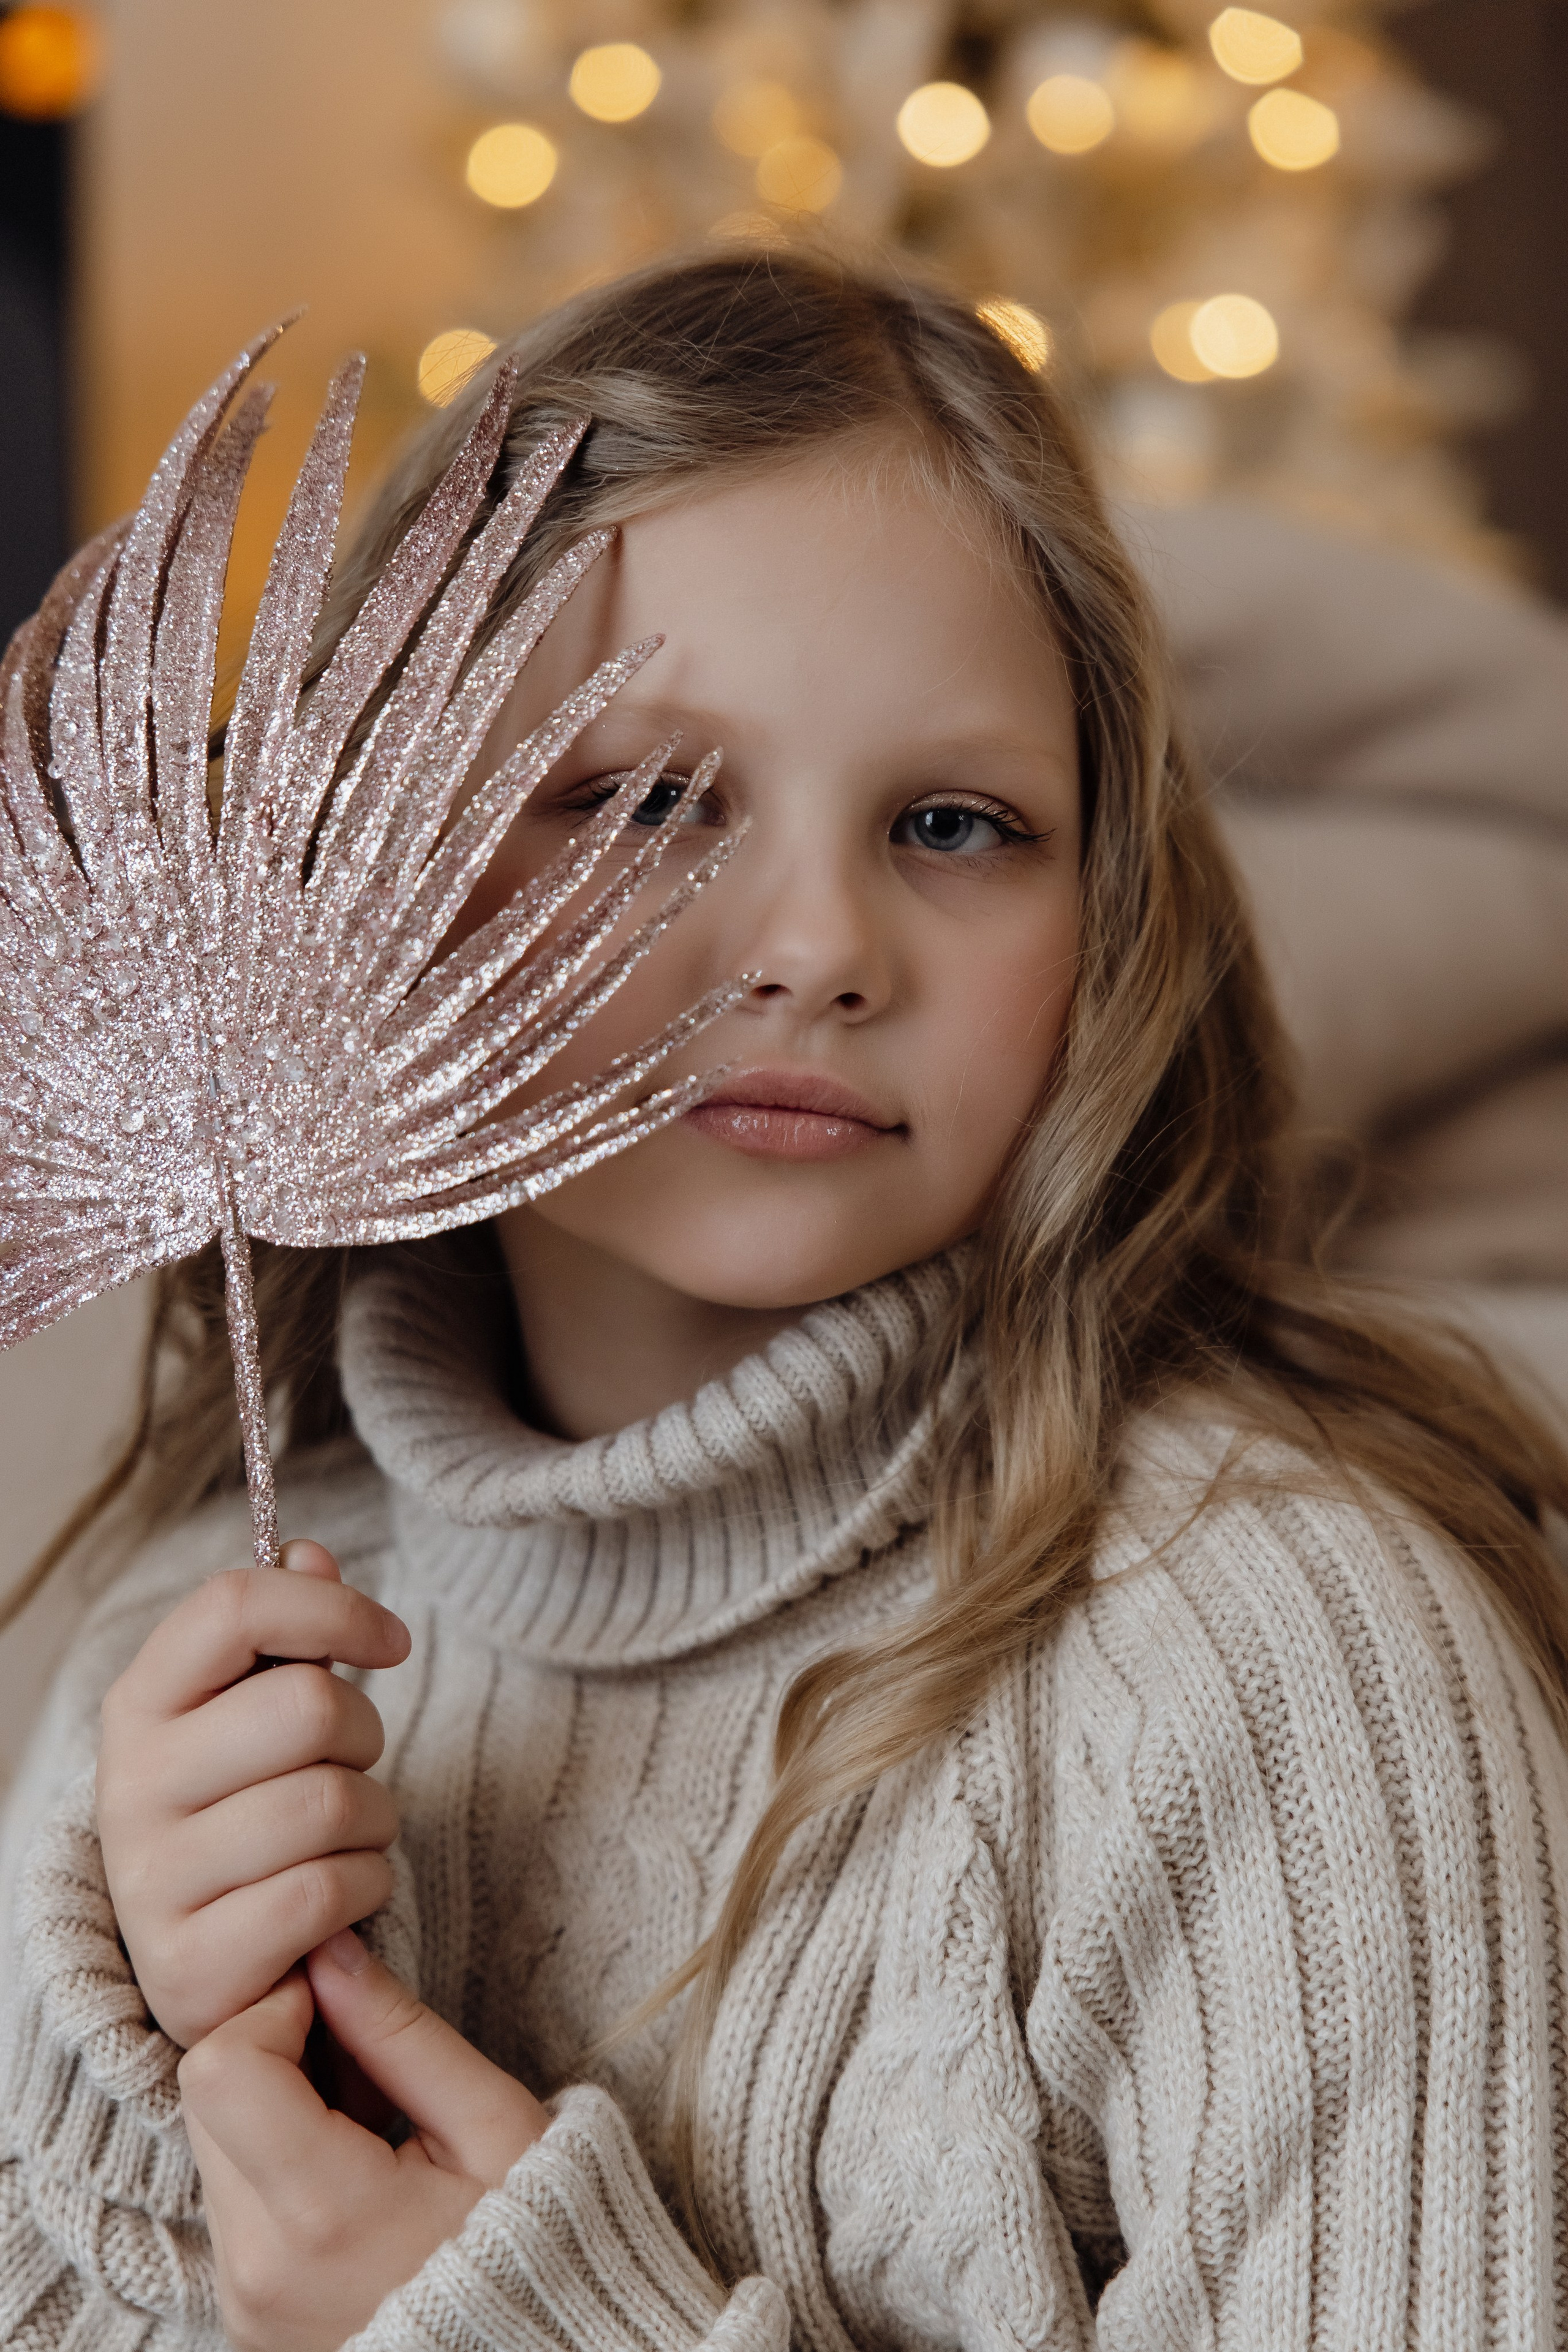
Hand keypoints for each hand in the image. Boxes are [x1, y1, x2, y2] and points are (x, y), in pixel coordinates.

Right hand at [97, 1542, 410, 2047]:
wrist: (204, 1962)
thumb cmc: (243, 1812)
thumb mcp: (249, 1716)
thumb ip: (284, 1633)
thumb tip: (310, 1552)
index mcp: (140, 1703)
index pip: (232, 1605)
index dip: (332, 1607)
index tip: (390, 1640)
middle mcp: (131, 1785)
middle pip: (310, 1707)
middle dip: (367, 1736)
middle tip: (352, 1767)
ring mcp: (152, 1881)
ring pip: (331, 1804)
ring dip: (374, 1822)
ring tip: (343, 1837)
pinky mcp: (190, 1965)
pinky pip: (328, 1892)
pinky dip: (365, 1889)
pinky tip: (339, 1898)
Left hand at [180, 1928, 549, 2351]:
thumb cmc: (532, 2238)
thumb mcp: (494, 2124)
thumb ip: (401, 2033)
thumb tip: (329, 1951)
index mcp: (327, 2215)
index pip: (224, 2067)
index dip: (277, 2009)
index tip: (342, 2006)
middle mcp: (260, 2268)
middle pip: (207, 2100)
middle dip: (274, 2049)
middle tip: (363, 2060)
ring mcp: (244, 2300)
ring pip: (213, 2145)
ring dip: (273, 2105)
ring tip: (366, 2118)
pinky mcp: (243, 2312)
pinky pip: (229, 2200)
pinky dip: (275, 2160)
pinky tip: (351, 2167)